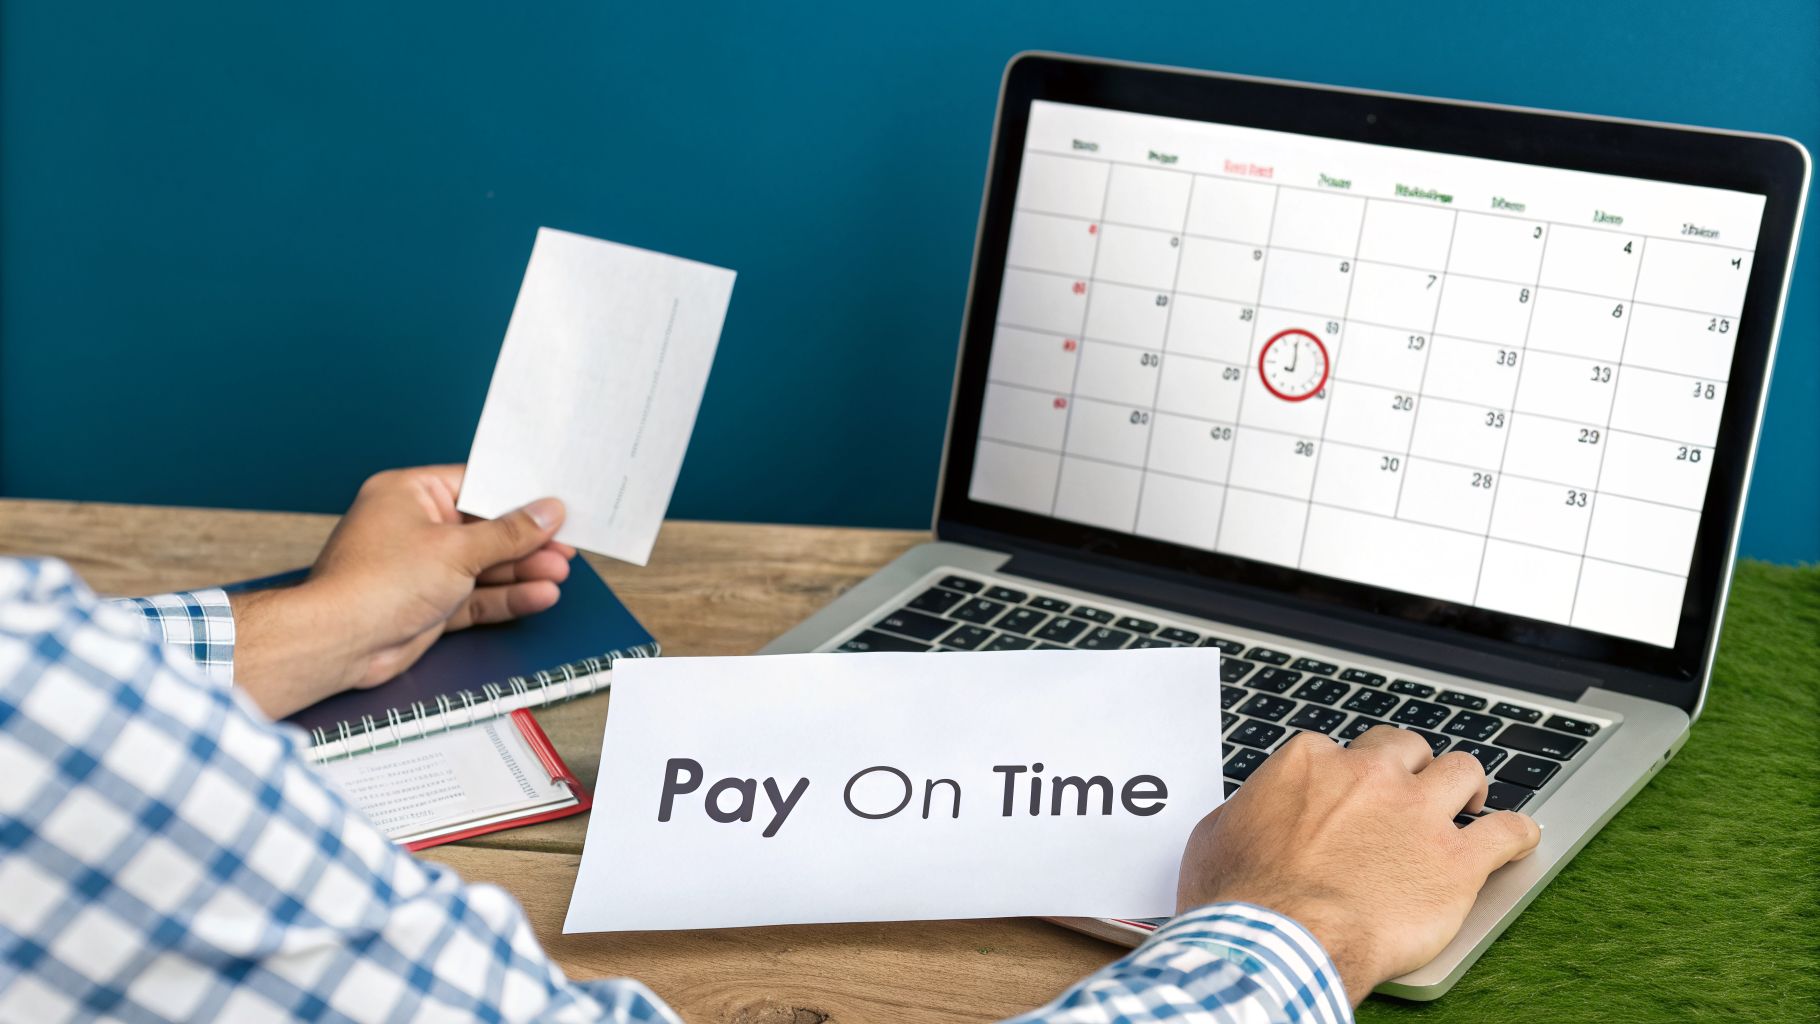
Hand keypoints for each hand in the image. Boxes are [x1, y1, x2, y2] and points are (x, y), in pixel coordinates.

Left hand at [230, 465, 574, 717]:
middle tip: (565, 545)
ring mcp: (421, 567)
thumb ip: (509, 533)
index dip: (518, 497)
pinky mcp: (427, 604)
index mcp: (409, 493)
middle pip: (484, 529)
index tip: (554, 505)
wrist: (338, 643)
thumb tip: (546, 512)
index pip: (476, 486)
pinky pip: (474, 596)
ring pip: (483, 566)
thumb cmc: (375, 584)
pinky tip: (538, 595)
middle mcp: (414, 526)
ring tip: (559, 572)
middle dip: (526, 542)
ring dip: (521, 571)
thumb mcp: (458, 549)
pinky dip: (505, 597)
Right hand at [1176, 727, 1540, 1003]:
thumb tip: (1253, 814)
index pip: (1341, 751)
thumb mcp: (1217, 838)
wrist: (1280, 942)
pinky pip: (1507, 831)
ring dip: (1466, 786)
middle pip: (1406, 748)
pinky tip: (1518, 837)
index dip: (1346, 777)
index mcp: (1311, 763)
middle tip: (1409, 793)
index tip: (1348, 799)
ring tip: (1468, 802)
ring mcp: (1417, 813)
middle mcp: (1369, 775)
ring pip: (1462, 771)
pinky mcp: (1456, 861)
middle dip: (1409, 768)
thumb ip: (1248, 811)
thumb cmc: (1242, 898)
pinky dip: (1516, 832)